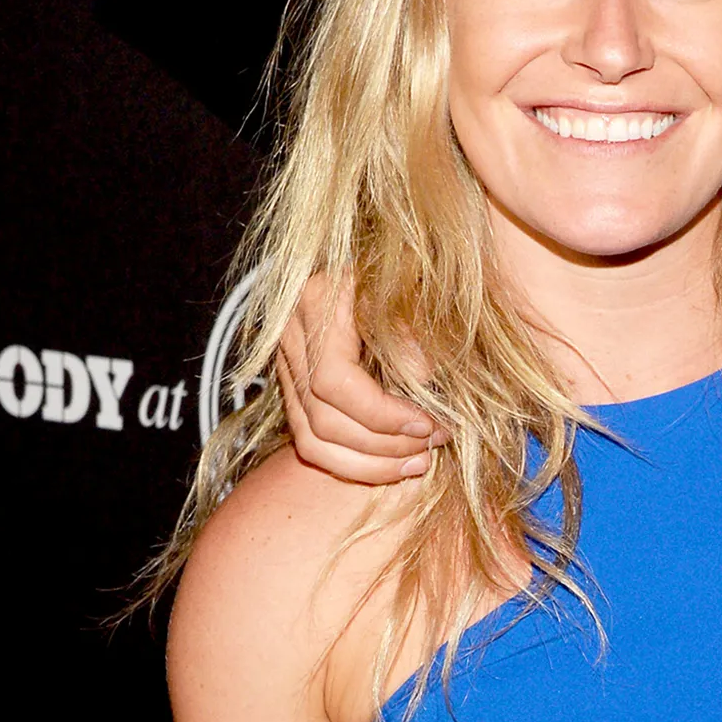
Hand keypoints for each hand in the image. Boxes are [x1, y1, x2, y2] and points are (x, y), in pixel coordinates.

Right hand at [276, 273, 441, 484]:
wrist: (389, 257)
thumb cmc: (408, 270)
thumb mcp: (416, 286)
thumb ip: (414, 329)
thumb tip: (421, 376)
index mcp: (316, 301)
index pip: (334, 381)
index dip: (382, 415)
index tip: (429, 425)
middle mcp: (292, 334)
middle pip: (322, 417)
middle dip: (383, 444)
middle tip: (434, 444)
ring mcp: (288, 363)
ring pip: (311, 439)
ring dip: (369, 464)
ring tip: (419, 463)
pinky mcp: (295, 386)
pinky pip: (311, 441)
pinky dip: (353, 463)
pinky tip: (395, 464)